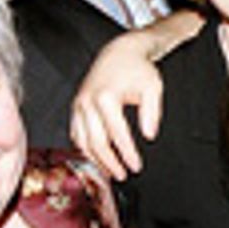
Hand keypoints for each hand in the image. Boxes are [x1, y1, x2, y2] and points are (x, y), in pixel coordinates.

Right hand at [69, 32, 165, 178]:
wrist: (119, 53)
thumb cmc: (136, 69)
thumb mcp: (153, 88)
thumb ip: (152, 112)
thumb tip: (149, 135)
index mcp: (106, 97)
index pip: (117, 135)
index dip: (127, 154)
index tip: (136, 166)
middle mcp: (88, 101)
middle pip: (96, 142)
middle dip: (110, 162)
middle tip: (123, 174)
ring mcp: (79, 105)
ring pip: (83, 141)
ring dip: (96, 160)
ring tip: (111, 172)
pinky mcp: (76, 107)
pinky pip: (76, 134)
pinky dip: (85, 149)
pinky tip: (97, 158)